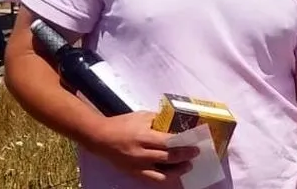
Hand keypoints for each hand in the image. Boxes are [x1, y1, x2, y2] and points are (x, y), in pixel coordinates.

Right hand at [82, 111, 198, 184]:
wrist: (100, 138)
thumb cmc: (123, 124)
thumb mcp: (142, 116)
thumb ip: (159, 120)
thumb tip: (177, 123)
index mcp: (143, 137)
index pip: (168, 142)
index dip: (184, 144)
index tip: (195, 143)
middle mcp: (141, 154)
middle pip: (168, 158)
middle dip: (185, 157)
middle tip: (195, 154)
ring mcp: (137, 166)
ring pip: (162, 175)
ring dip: (177, 172)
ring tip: (186, 166)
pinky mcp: (134, 174)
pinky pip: (152, 180)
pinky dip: (164, 178)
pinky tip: (173, 174)